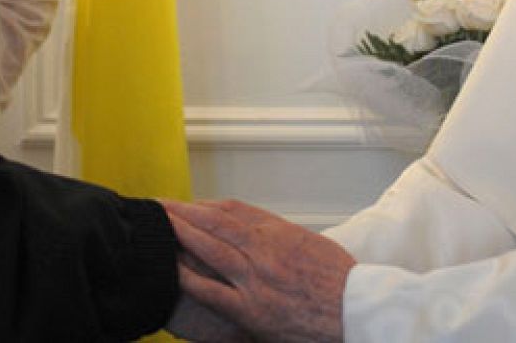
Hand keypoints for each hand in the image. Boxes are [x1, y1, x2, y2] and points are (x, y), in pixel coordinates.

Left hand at [163, 200, 354, 342]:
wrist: (357, 311)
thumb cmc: (341, 282)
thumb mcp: (312, 245)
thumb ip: (281, 238)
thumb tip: (259, 231)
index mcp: (281, 233)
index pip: (234, 210)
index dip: (206, 205)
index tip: (188, 203)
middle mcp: (266, 251)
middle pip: (216, 222)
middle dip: (184, 212)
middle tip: (159, 204)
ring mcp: (256, 279)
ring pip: (210, 248)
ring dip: (181, 234)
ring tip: (158, 226)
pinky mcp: (252, 310)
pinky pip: (212, 291)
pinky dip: (189, 279)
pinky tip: (171, 271)